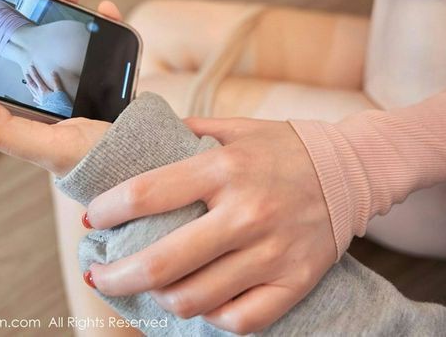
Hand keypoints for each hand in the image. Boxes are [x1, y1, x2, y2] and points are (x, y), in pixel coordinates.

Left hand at [0, 0, 121, 175]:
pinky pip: (113, 41)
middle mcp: (60, 87)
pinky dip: (111, 22)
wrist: (149, 163)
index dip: (0, 28)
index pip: (12, 58)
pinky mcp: (118, 73)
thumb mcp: (43, 147)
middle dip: (34, 8)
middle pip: (42, 38)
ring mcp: (91, 79)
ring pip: (75, 33)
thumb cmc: (94, 161)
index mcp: (36, 102)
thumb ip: (0, 128)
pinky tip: (108, 11)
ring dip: (69, 7)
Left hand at [25, 65, 66, 104]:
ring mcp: (40, 100)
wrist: (58, 114)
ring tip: (26, 83)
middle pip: (32, 85)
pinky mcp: (42, 105)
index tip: (30, 66)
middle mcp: (39, 95)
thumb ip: (56, 81)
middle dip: (29, 78)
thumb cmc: (59, 104)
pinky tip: (33, 98)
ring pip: (32, 92)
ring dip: (29, 86)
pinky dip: (34, 97)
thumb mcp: (59, 90)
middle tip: (26, 73)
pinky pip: (36, 100)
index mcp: (43, 90)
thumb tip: (53, 72)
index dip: (33, 72)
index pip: (37, 79)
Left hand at [84, 117, 335, 333]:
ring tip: (149, 288)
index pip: (147, 194)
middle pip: (161, 263)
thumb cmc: (287, 147)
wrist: (352, 170)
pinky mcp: (294, 281)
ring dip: (158, 299)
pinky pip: (238, 319)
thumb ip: (188, 132)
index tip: (93, 219)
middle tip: (99, 275)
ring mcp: (272, 252)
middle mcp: (247, 212)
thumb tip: (137, 138)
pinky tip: (200, 302)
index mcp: (226, 167)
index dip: (107, 211)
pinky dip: (210, 317)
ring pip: (194, 299)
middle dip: (115, 276)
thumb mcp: (237, 128)